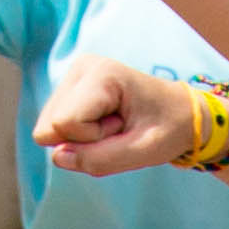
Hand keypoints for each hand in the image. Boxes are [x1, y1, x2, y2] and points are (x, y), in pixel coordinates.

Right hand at [33, 55, 192, 178]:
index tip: (122, 126)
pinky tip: (106, 121)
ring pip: (48, 129)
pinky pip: (53, 127)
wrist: (181, 111)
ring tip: (115, 124)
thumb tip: (57, 157)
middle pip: (50, 127)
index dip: (91, 139)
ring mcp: (73, 76)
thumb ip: (99, 160)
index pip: (64, 124)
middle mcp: (81, 67)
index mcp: (102, 74)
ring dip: (82, 137)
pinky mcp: (69, 88)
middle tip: (119, 127)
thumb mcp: (142, 152)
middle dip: (83, 139)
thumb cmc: (168, 128)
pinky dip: (79, 134)